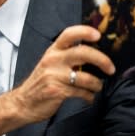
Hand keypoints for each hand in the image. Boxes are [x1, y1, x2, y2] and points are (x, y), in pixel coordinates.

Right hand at [0, 25, 114, 135]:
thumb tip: (94, 54)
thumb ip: (67, 57)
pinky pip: (81, 92)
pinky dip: (89, 96)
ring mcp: (54, 76)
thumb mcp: (50, 63)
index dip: (84, 32)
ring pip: (85, 77)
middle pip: (82, 53)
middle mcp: (53, 60)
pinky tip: (88, 97)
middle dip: (102, 60)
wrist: (23, 103)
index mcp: (53, 51)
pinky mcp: (56, 91)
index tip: (98, 35)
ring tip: (97, 87)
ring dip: (96, 84)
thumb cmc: (41, 82)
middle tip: (111, 68)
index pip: (68, 34)